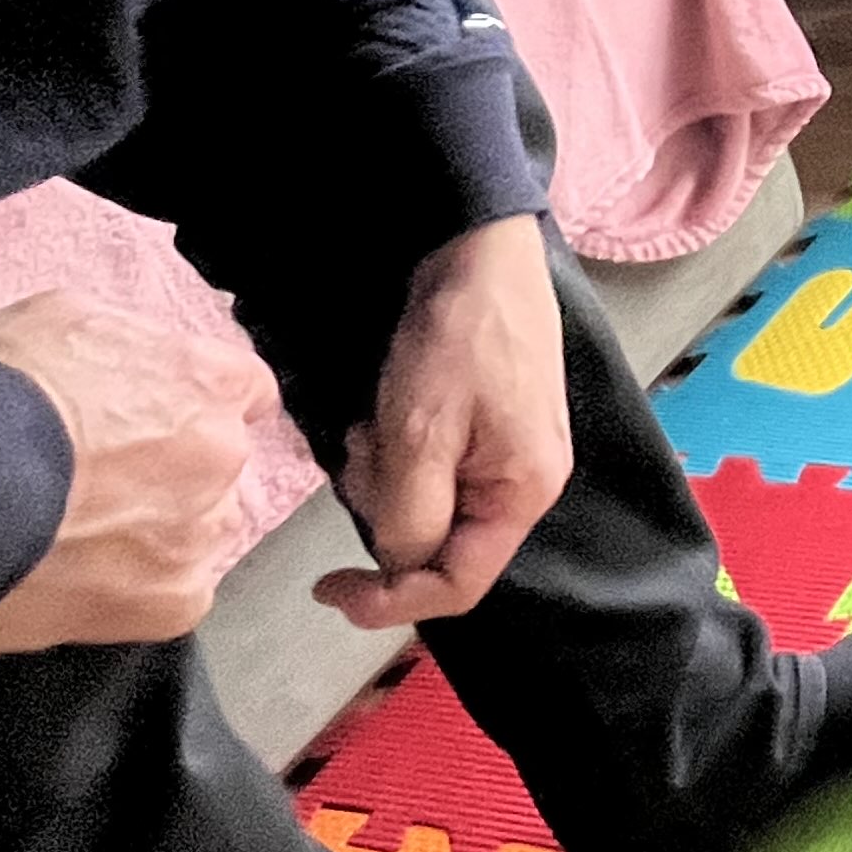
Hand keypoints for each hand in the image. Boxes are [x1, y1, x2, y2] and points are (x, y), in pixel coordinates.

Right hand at [0, 293, 267, 654]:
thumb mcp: (59, 320)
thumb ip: (120, 347)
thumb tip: (120, 367)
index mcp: (207, 380)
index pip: (240, 390)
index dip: (191, 404)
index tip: (158, 419)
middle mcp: (223, 456)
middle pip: (214, 466)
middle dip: (166, 471)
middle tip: (92, 480)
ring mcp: (199, 534)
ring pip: (194, 533)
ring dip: (151, 533)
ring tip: (71, 536)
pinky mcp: (169, 603)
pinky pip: (172, 595)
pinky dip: (132, 590)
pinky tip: (77, 577)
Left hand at [316, 215, 571, 628]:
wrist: (480, 250)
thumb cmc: (460, 338)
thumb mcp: (421, 432)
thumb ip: (410, 514)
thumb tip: (399, 564)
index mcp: (521, 494)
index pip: (459, 584)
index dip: (391, 601)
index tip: (329, 589)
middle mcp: (522, 483)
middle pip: (438, 541)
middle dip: (386, 505)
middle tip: (361, 448)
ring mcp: (504, 453)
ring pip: (426, 503)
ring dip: (385, 471)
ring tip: (375, 418)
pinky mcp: (484, 426)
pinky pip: (431, 467)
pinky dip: (398, 448)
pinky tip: (388, 406)